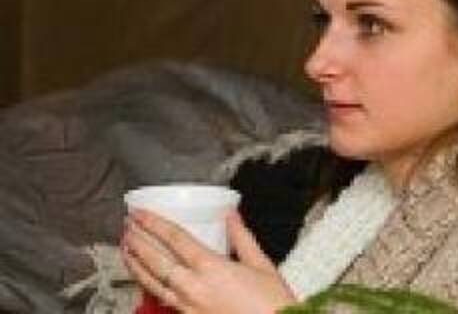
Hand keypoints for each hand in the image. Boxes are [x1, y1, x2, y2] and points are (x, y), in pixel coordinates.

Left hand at [121, 208, 296, 313]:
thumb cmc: (272, 304)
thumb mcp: (261, 264)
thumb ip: (242, 237)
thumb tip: (230, 214)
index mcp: (212, 268)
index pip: (175, 239)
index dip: (154, 223)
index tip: (140, 213)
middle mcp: (195, 287)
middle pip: (157, 260)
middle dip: (139, 240)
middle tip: (127, 225)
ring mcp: (188, 306)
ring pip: (153, 283)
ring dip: (136, 263)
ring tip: (125, 248)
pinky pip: (162, 299)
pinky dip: (149, 285)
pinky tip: (144, 278)